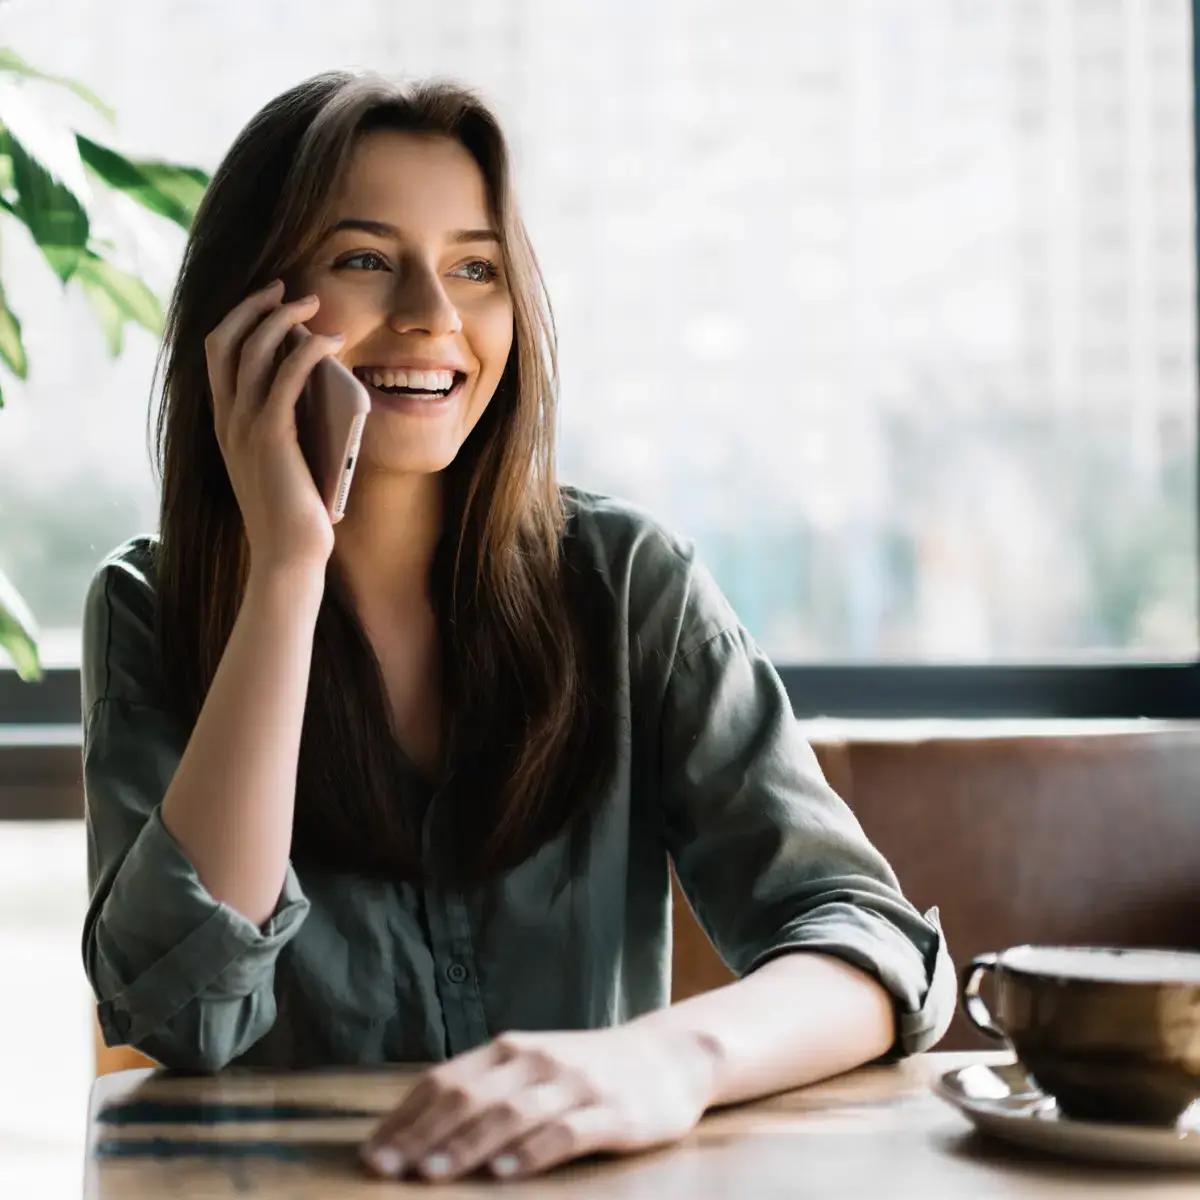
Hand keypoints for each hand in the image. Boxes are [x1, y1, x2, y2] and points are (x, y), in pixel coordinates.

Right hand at [205, 279, 344, 575]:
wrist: (288, 556)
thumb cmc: (295, 513)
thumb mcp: (286, 458)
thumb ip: (288, 422)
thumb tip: (319, 382)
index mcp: (224, 423)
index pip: (217, 353)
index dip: (240, 318)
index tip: (270, 300)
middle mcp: (226, 419)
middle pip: (226, 339)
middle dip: (255, 305)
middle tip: (287, 289)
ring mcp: (243, 426)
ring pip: (253, 349)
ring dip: (283, 318)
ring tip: (312, 305)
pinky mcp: (270, 435)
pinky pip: (286, 376)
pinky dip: (307, 350)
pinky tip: (331, 342)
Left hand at [360, 1024, 718, 1182]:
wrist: (667, 1057)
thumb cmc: (587, 1070)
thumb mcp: (533, 1066)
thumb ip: (487, 1088)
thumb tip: (419, 1128)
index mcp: (511, 1050)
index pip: (446, 1081)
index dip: (406, 1117)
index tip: (371, 1153)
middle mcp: (536, 1061)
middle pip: (470, 1097)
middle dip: (423, 1135)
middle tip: (386, 1169)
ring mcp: (574, 1085)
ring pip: (510, 1114)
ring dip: (466, 1145)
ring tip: (432, 1175)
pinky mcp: (609, 1112)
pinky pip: (564, 1132)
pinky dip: (530, 1151)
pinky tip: (504, 1173)